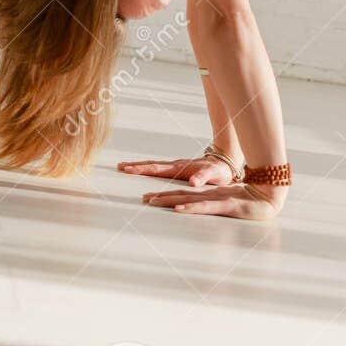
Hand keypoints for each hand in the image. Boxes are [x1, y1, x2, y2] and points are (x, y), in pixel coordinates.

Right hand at [116, 155, 234, 187]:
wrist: (225, 162)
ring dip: (139, 166)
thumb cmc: (220, 171)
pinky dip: (148, 168)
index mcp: (180, 168)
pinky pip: (159, 168)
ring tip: (125, 166)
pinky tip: (144, 170)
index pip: (157, 169)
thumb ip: (203, 178)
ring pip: (154, 165)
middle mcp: (176, 165)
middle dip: (135, 166)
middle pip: (152, 165)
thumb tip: (194, 182)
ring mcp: (176, 166)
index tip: (128, 169)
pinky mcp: (178, 168)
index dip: (142, 169)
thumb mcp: (214, 175)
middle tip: (120, 166)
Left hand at [142, 184, 281, 220]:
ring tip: (153, 201)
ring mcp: (219, 199)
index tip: (150, 196)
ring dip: (170, 200)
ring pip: (189, 199)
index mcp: (211, 195)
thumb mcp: (231, 204)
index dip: (167, 194)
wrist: (274, 196)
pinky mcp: (228, 206)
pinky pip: (206, 207)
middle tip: (143, 198)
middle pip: (181, 195)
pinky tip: (179, 209)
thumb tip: (203, 209)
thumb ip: (218, 206)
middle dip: (161, 196)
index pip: (184, 194)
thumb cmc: (254, 201)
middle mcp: (211, 195)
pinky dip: (192, 208)